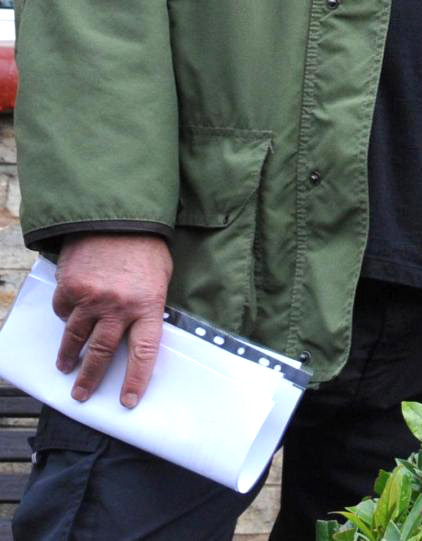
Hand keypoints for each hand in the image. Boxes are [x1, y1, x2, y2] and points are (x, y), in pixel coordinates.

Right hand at [50, 232, 171, 407]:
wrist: (117, 217)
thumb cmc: (145, 247)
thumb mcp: (160, 277)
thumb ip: (149, 304)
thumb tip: (142, 329)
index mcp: (148, 305)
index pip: (144, 352)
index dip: (136, 379)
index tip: (128, 401)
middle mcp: (119, 307)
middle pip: (102, 353)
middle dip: (90, 378)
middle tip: (82, 394)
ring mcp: (91, 299)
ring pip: (76, 338)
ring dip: (69, 355)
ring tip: (66, 366)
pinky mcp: (70, 288)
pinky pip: (64, 311)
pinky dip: (65, 316)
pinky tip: (69, 316)